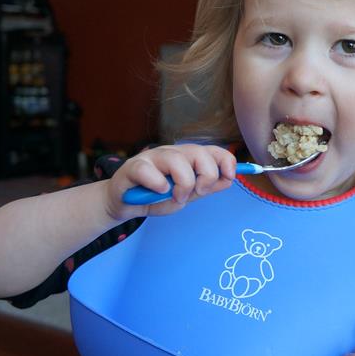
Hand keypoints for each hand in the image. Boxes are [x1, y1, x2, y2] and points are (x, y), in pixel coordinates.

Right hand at [104, 144, 235, 220]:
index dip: (225, 161)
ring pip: (176, 160)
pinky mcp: (133, 167)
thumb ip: (206, 187)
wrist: (125, 205)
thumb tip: (229, 179)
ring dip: (183, 183)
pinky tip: (158, 191)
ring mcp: (152, 157)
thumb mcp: (186, 195)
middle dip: (206, 175)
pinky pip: (149, 171)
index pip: (212, 150)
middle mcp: (171, 153)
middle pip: (198, 152)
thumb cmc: (155, 197)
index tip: (230, 177)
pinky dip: (158, 183)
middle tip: (197, 193)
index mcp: (187, 157)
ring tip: (176, 197)